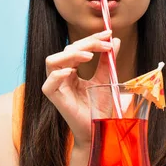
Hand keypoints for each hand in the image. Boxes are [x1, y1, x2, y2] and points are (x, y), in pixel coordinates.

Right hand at [42, 30, 120, 148]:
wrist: (98, 130)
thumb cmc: (98, 107)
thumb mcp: (105, 79)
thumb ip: (108, 61)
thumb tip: (116, 40)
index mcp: (72, 69)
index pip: (78, 47)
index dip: (92, 38)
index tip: (109, 34)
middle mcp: (62, 75)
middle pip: (67, 50)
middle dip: (87, 43)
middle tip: (105, 44)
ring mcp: (56, 86)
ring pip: (52, 60)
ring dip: (71, 54)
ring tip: (90, 55)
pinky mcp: (54, 99)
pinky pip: (49, 83)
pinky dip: (58, 74)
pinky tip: (72, 71)